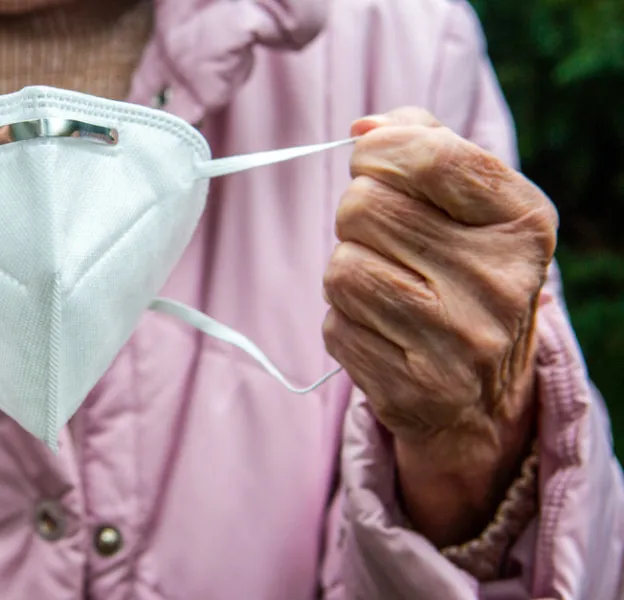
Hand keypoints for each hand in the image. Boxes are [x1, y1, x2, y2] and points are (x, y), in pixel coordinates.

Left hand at [322, 108, 555, 543]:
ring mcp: (459, 341)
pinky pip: (335, 325)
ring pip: (342, 268)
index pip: (431, 155)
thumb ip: (424, 145)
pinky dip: (345, 322)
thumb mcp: (470, 204)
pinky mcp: (415, 387)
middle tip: (385, 238)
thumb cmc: (462, 273)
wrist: (483, 395)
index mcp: (522, 222)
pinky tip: (385, 331)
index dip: (380, 150)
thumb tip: (364, 128)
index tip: (374, 160)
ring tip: (388, 287)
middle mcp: (500, 282)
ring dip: (347, 270)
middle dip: (356, 214)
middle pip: (364, 207)